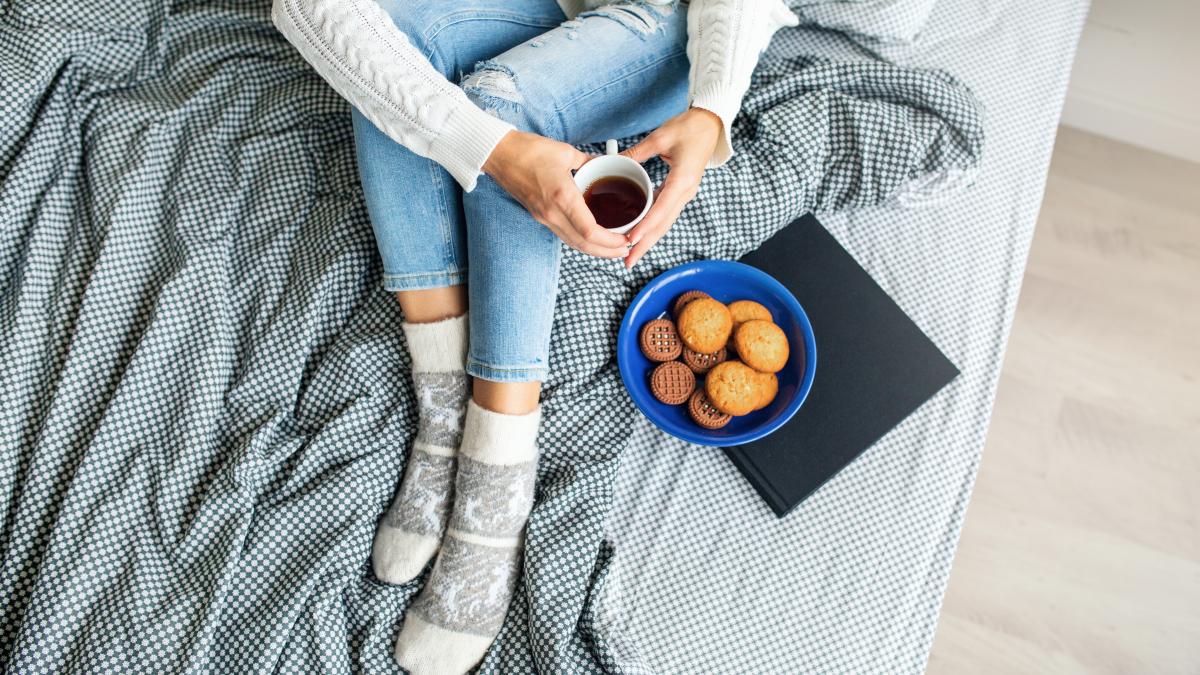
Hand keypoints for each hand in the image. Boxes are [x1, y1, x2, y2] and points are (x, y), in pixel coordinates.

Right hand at [483, 130, 628, 258]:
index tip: (626, 237)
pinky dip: (581, 241)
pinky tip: (592, 238)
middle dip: (607, 252)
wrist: (498, 154)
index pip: (589, 231)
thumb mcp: (566, 152)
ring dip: (595, 250)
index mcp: (562, 196)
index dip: (611, 241)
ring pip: (573, 243)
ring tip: (613, 248)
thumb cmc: (530, 150)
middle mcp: (552, 212)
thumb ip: (590, 162)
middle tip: (626, 250)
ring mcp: (544, 217)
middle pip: (583, 244)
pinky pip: (564, 235)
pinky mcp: (539, 216)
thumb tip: (608, 166)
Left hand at [620, 107, 721, 268]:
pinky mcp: (681, 192)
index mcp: (682, 180)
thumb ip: (637, 153)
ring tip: (631, 255)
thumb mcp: (660, 137)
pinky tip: (639, 235)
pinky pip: (666, 213)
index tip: (630, 240)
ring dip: (648, 240)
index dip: (645, 227)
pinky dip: (652, 226)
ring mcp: (685, 194)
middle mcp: (685, 192)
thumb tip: (613, 163)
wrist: (710, 125)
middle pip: (663, 224)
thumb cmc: (689, 128)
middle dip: (645, 245)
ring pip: (665, 223)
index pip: (661, 209)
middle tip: (628, 262)